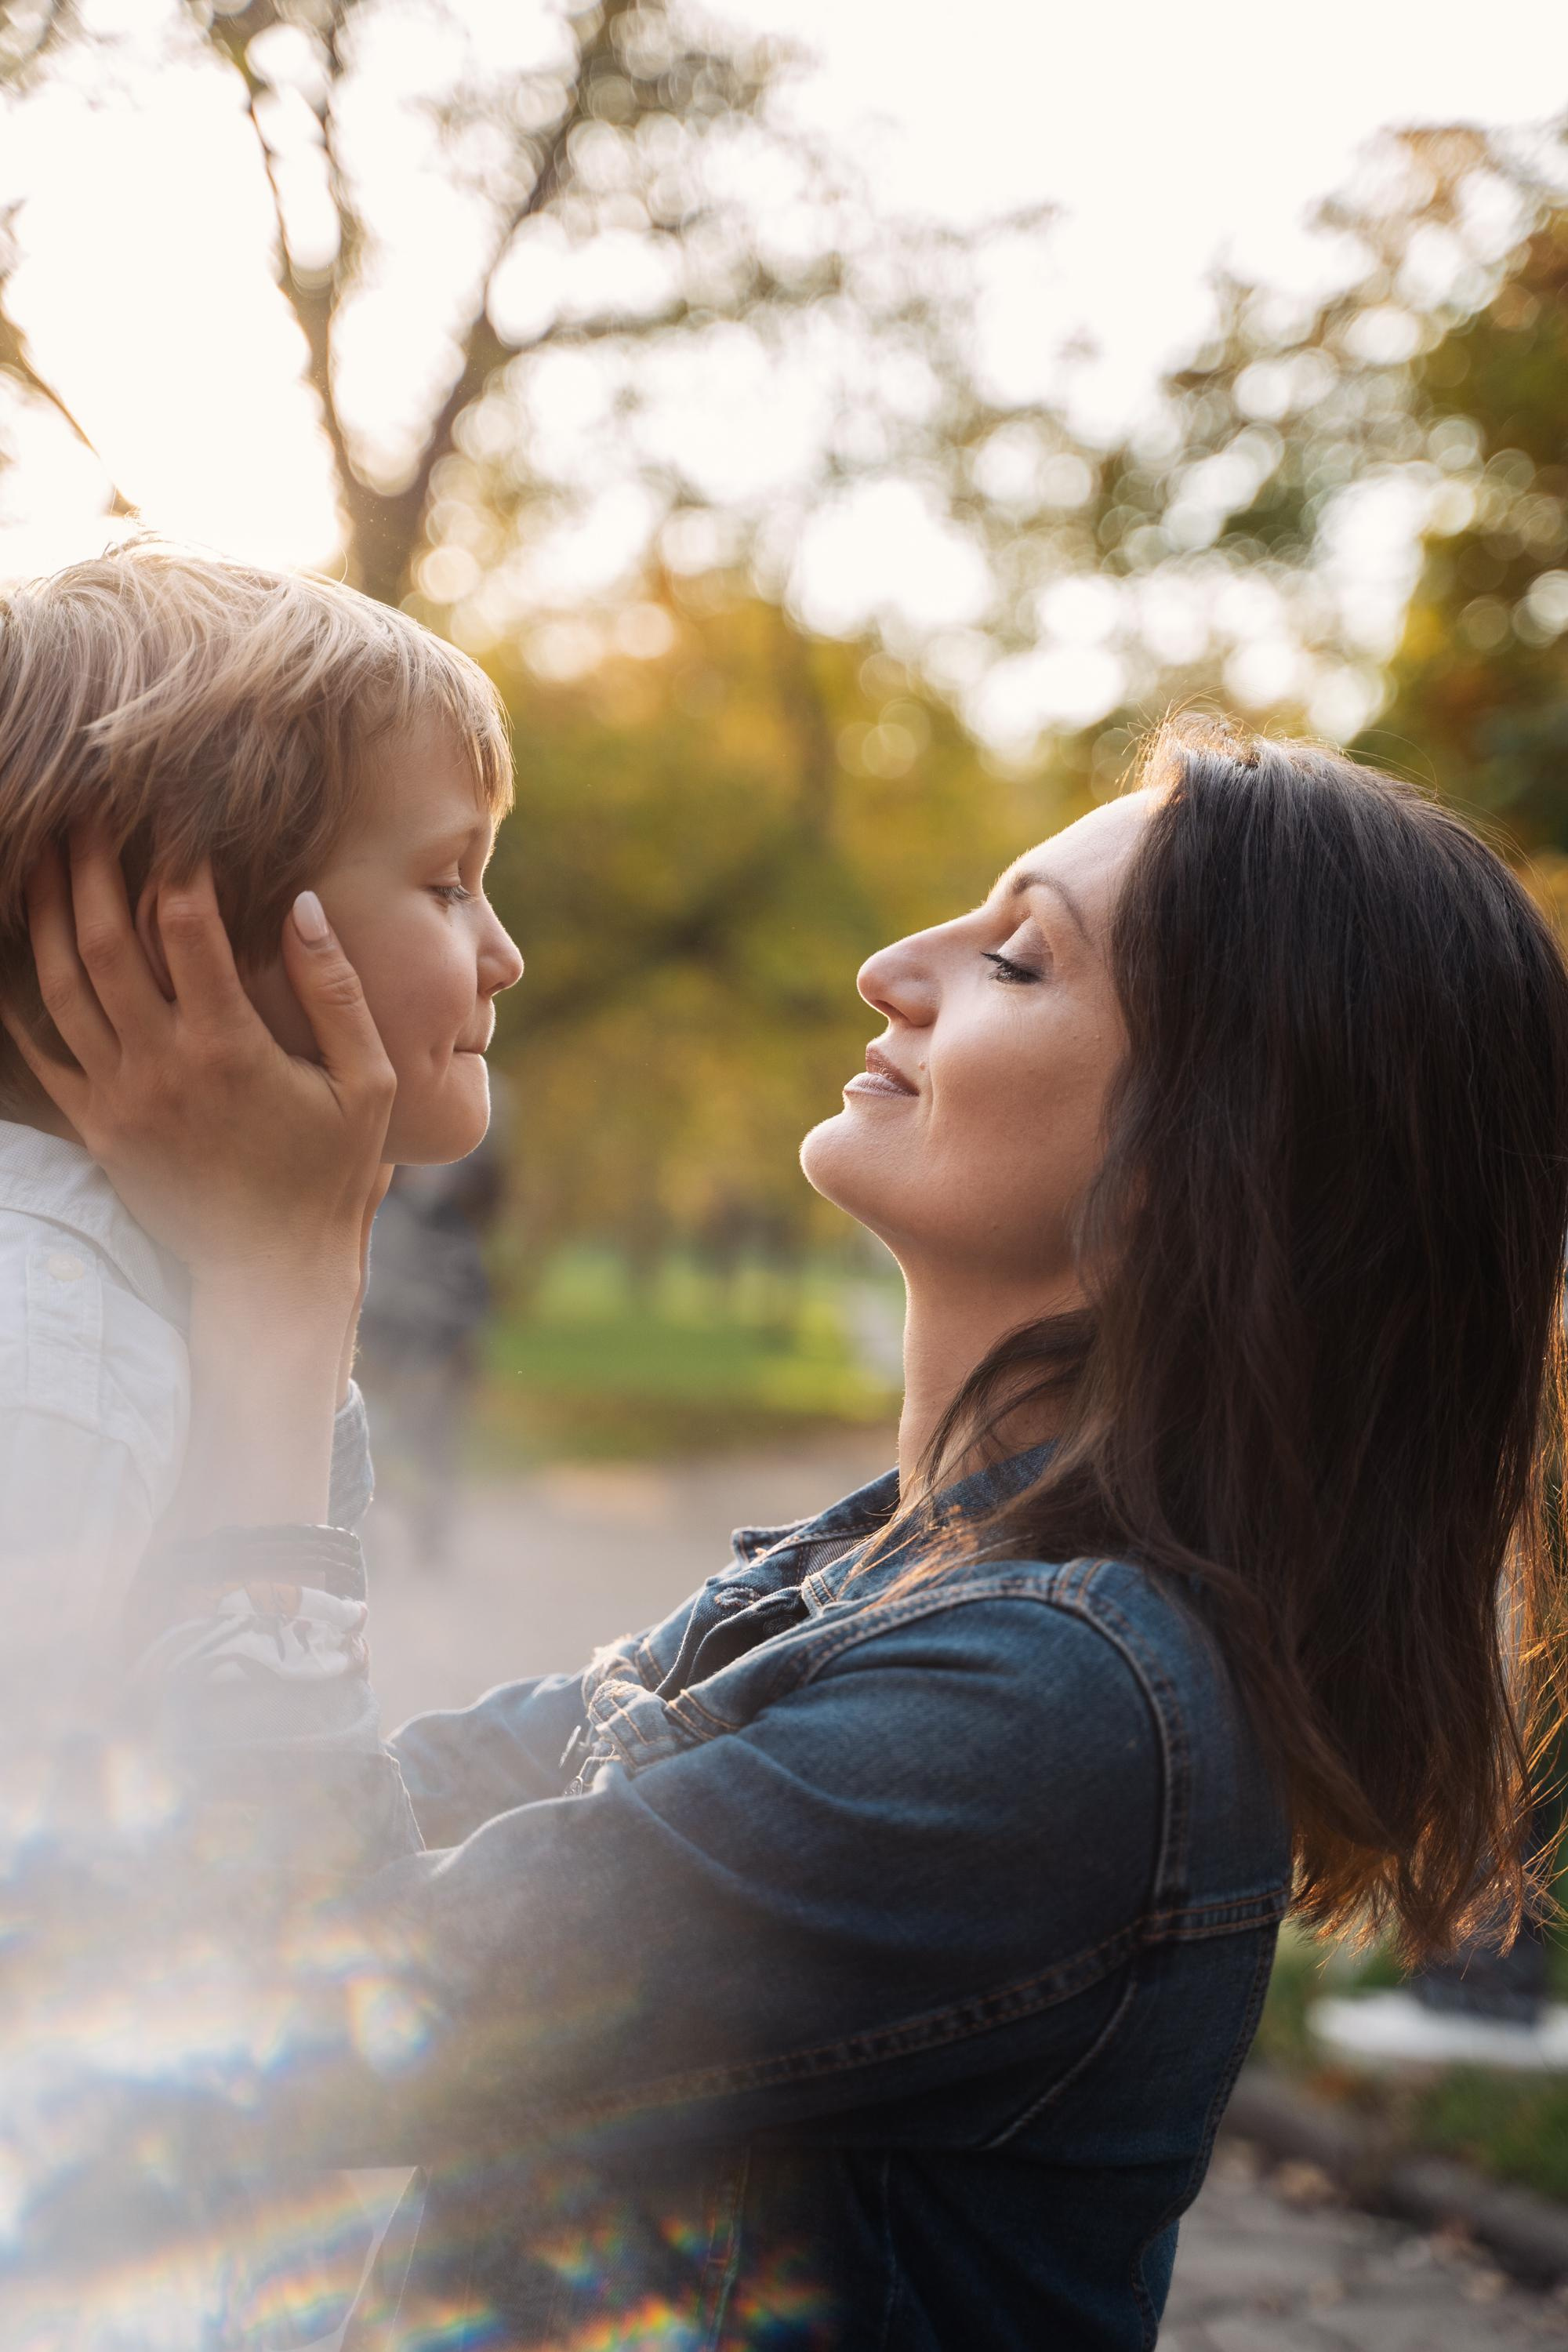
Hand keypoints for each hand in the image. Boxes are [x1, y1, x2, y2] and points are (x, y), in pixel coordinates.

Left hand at [2, 836, 394, 1304]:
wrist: (271, 1270)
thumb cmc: (331, 1173)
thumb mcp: (368, 1085)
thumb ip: (335, 992)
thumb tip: (303, 905)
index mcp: (229, 1046)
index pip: (185, 925)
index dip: (176, 860)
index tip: (174, 813)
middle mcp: (161, 1065)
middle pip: (103, 939)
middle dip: (89, 864)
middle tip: (85, 808)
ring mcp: (119, 1097)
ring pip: (60, 984)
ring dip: (44, 913)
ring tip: (40, 854)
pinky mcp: (97, 1126)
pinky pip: (39, 1050)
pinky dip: (18, 995)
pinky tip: (12, 948)